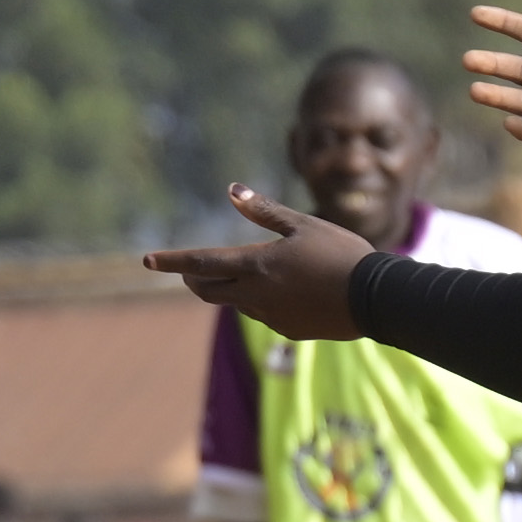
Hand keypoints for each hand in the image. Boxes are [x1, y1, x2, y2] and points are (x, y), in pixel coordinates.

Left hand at [141, 187, 373, 340]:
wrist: (376, 299)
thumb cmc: (342, 254)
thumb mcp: (303, 225)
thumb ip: (264, 211)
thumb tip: (232, 189)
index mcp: (256, 264)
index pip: (201, 263)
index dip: (171, 260)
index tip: (146, 260)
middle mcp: (255, 295)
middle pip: (208, 290)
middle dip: (194, 279)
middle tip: (188, 269)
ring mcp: (270, 317)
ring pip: (238, 302)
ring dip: (234, 288)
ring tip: (254, 271)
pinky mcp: (287, 331)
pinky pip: (266, 315)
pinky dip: (265, 301)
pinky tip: (290, 292)